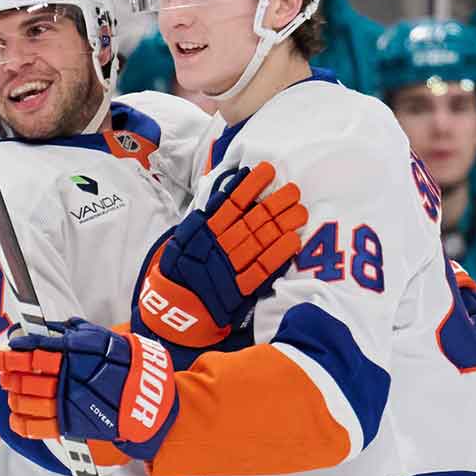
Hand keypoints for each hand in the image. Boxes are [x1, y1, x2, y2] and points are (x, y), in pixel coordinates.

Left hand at [0, 319, 178, 460]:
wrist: (146, 394)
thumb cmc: (122, 361)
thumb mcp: (98, 337)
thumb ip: (69, 332)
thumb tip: (41, 329)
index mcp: (73, 353)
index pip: (34, 350)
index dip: (11, 354)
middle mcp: (68, 376)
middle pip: (26, 375)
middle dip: (8, 373)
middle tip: (1, 371)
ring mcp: (69, 402)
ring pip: (27, 400)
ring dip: (14, 396)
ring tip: (12, 392)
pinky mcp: (72, 424)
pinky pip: (38, 427)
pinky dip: (21, 423)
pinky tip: (14, 417)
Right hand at [136, 162, 307, 347]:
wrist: (175, 305)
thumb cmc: (182, 266)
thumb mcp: (186, 235)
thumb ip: (207, 214)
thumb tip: (232, 186)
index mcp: (206, 230)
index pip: (232, 202)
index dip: (251, 186)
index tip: (268, 170)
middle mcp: (220, 244)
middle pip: (252, 220)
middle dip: (275, 204)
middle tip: (295, 191)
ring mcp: (230, 266)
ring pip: (260, 240)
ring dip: (282, 225)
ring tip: (301, 210)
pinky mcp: (240, 289)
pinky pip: (261, 269)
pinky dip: (277, 255)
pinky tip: (293, 240)